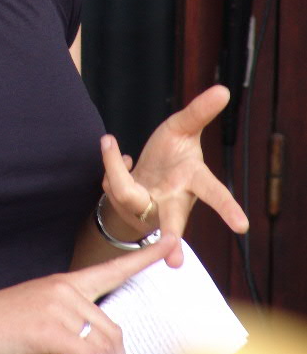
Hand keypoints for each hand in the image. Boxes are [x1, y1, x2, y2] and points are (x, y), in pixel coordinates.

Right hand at [0, 234, 174, 353]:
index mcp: (66, 283)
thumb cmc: (2, 325)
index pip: (112, 269)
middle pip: (113, 329)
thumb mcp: (41, 319)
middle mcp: (66, 290)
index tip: (171, 243)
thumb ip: (71, 330)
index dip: (145, 258)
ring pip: (106, 345)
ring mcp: (59, 308)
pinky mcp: (52, 331)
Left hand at [100, 85, 248, 267]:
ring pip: (127, 195)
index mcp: (192, 181)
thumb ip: (199, 112)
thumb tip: (224, 89)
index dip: (227, 208)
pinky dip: (110, 161)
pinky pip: (110, 183)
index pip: (213, 193)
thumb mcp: (183, 128)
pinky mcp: (123, 205)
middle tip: (175, 263)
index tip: (242, 226)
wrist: (145, 173)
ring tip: (110, 140)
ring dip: (115, 171)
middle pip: (172, 221)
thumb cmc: (171, 154)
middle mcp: (171, 200)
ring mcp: (146, 206)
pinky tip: (119, 154)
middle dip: (172, 239)